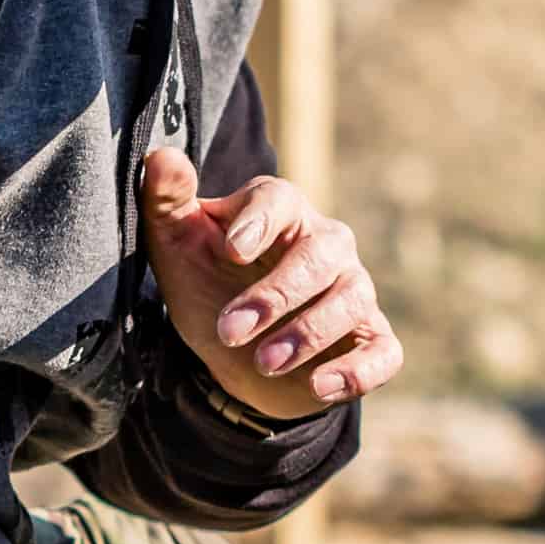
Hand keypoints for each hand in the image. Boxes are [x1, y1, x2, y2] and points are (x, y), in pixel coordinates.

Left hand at [136, 142, 405, 419]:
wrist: (235, 354)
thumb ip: (165, 200)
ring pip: (352, 300)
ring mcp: (354, 292)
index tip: (230, 252)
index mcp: (282, 212)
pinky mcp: (371, 341)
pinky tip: (319, 387)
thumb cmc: (209, 284)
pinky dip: (357, 370)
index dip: (257, 222)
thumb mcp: (177, 247)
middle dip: (276, 293)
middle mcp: (328, 245)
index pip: (280, 199)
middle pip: (320, 253)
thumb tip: (161, 157)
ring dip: (309, 333)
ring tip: (264, 363)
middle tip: (230, 331)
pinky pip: (383, 353)